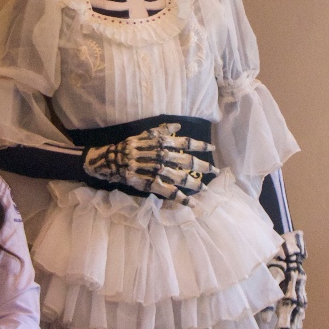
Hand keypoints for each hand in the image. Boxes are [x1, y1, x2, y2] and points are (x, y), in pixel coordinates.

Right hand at [83, 123, 215, 203]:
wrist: (113, 160)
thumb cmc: (131, 145)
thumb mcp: (146, 133)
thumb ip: (163, 129)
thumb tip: (179, 125)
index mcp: (162, 142)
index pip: (186, 143)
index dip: (201, 146)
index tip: (212, 148)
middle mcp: (163, 156)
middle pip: (188, 162)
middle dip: (204, 166)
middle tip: (216, 171)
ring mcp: (158, 171)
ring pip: (182, 178)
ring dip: (196, 184)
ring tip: (205, 188)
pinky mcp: (152, 184)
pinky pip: (171, 192)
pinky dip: (182, 199)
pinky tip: (191, 203)